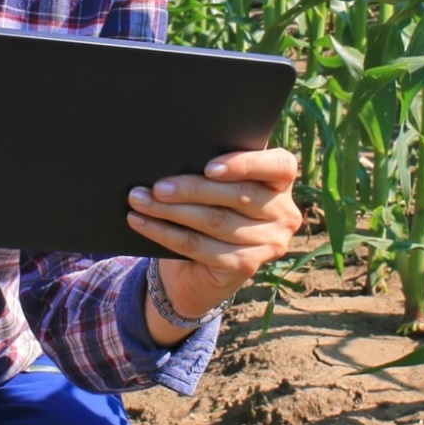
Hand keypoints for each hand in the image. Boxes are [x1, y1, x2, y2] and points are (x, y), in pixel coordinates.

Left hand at [126, 147, 302, 322]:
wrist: (199, 270)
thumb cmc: (209, 210)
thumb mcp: (217, 187)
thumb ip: (213, 171)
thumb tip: (178, 154)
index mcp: (281, 182)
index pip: (280, 166)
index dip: (245, 164)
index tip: (209, 167)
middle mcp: (283, 214)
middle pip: (238, 195)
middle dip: (191, 189)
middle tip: (157, 186)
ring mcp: (268, 243)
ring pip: (214, 221)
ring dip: (170, 210)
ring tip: (140, 200)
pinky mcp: (245, 267)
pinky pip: (199, 246)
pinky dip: (165, 233)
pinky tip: (142, 222)